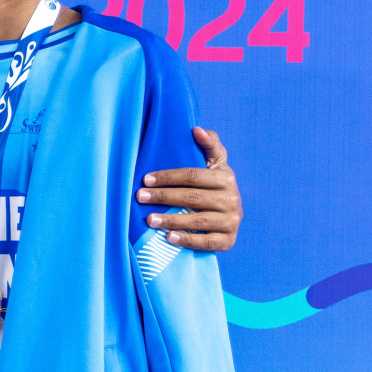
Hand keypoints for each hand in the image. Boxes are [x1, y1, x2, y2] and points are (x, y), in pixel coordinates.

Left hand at [136, 126, 242, 251]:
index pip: (192, 176)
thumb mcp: (215, 162)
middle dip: (163, 197)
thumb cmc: (214, 183)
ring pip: (197, 221)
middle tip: (140, 197)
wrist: (230, 212)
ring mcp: (231, 221)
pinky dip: (188, 240)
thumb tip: (196, 129)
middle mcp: (232, 200)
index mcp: (226, 178)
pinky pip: (207, 242)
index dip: (168, 177)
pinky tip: (168, 238)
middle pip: (192, 198)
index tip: (145, 179)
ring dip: (171, 220)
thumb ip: (209, 144)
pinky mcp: (228, 240)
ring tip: (149, 219)